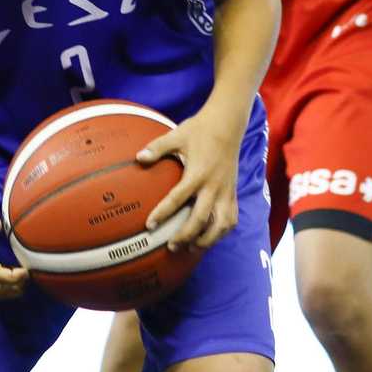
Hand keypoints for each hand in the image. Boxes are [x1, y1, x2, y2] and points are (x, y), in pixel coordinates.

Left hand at [136, 109, 241, 251]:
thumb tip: (138, 158)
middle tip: (170, 247)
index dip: (163, 213)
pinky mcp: (234, 193)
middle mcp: (214, 186)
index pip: (178, 198)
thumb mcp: (176, 135)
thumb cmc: (199, 130)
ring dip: (207, 239)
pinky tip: (210, 237)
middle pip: (201, 219)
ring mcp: (226, 192)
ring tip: (191, 248)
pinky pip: (231, 219)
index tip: (149, 226)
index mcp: (198, 173)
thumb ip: (157, 148)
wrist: (228, 124)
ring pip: (221, 225)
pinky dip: (221, 232)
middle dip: (185, 236)